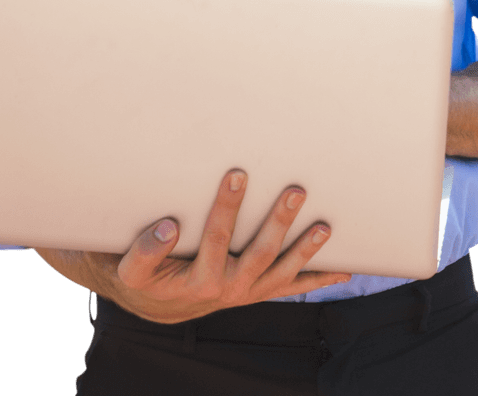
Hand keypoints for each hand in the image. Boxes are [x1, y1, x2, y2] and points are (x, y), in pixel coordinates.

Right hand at [110, 169, 351, 322]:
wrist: (161, 303)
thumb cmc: (148, 275)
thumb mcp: (133, 268)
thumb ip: (146, 250)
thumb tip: (169, 227)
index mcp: (199, 278)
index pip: (216, 237)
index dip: (226, 207)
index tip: (236, 174)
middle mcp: (229, 288)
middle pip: (260, 252)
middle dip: (279, 221)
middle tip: (295, 190)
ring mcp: (249, 292)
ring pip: (283, 270)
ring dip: (306, 249)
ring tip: (326, 227)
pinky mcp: (260, 291)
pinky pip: (292, 286)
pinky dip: (318, 278)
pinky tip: (344, 269)